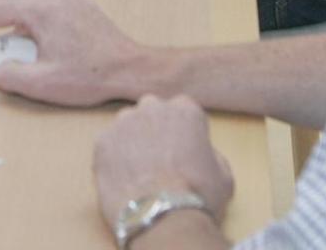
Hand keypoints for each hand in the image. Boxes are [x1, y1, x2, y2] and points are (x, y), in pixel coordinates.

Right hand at [0, 0, 142, 106]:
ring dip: (4, 18)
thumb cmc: (91, 76)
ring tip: (0, 45)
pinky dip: (24, 18)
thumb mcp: (44, 84)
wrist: (132, 68)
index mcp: (39, 10)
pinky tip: (30, 41)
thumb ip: (10, 76)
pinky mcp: (76, 3)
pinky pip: (40, 3)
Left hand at [94, 95, 233, 226]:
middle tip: (161, 159)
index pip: (183, 110)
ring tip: (140, 172)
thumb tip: (198, 153)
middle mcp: (151, 107)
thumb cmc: (199, 197)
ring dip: (133, 141)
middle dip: (156, 129)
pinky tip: (125, 180)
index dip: (185, 132)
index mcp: (185, 110)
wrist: (162, 218)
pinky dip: (115, 159)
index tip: (185, 150)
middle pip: (152, 112)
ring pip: (127, 126)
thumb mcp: (223, 175)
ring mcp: (123, 122)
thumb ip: (210, 153)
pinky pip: (109, 145)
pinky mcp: (102, 141)